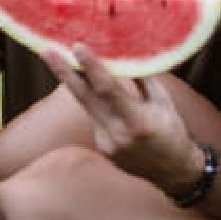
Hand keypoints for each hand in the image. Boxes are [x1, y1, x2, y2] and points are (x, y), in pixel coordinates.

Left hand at [41, 45, 200, 195]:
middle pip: (83, 97)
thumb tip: (124, 54)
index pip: (108, 89)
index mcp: (137, 121)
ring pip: (88, 106)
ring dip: (77, 83)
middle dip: (63, 72)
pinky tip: (102, 96)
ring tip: (63, 59)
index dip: (91, 67)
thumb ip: (143, 80)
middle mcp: (117, 134)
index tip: (77, 47)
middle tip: (46, 50)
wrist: (174, 172)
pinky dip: (96, 104)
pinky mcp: (102, 148)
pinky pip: (95, 118)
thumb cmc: (173, 132)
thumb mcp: (164, 103)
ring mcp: (106, 144)